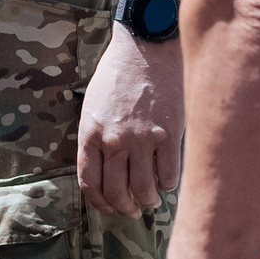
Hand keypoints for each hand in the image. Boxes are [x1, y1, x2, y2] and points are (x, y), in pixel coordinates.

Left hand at [80, 28, 181, 214]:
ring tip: (151, 199)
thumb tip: (104, 171)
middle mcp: (114, 141)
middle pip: (117, 193)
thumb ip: (95, 138)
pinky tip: (167, 181)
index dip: (100, 203)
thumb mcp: (93, 106)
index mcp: (91, 134)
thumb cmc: (117, 75)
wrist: (146, 49)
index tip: (110, 207)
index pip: (90, 183)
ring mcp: (142, 140)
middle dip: (125, 208)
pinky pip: (168, 174)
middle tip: (133, 209)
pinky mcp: (169, 136)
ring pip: (144, 189)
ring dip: (148, 200)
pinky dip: (168, 184)